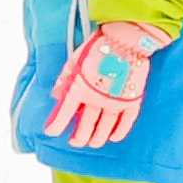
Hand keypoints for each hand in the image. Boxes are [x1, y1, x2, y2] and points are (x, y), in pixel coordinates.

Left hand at [49, 18, 168, 148]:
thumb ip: (65, 79)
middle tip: (75, 141)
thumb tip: (56, 94)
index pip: (64, 113)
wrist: (126, 39)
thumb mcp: (74, 59)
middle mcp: (95, 100)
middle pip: (85, 126)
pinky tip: (113, 137)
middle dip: (78, 137)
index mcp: (79, 89)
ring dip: (96, 138)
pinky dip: (119, 132)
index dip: (56, 125)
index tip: (51, 132)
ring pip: (103, 128)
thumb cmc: (99, 46)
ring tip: (92, 142)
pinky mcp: (131, 101)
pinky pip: (125, 123)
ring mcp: (115, 102)